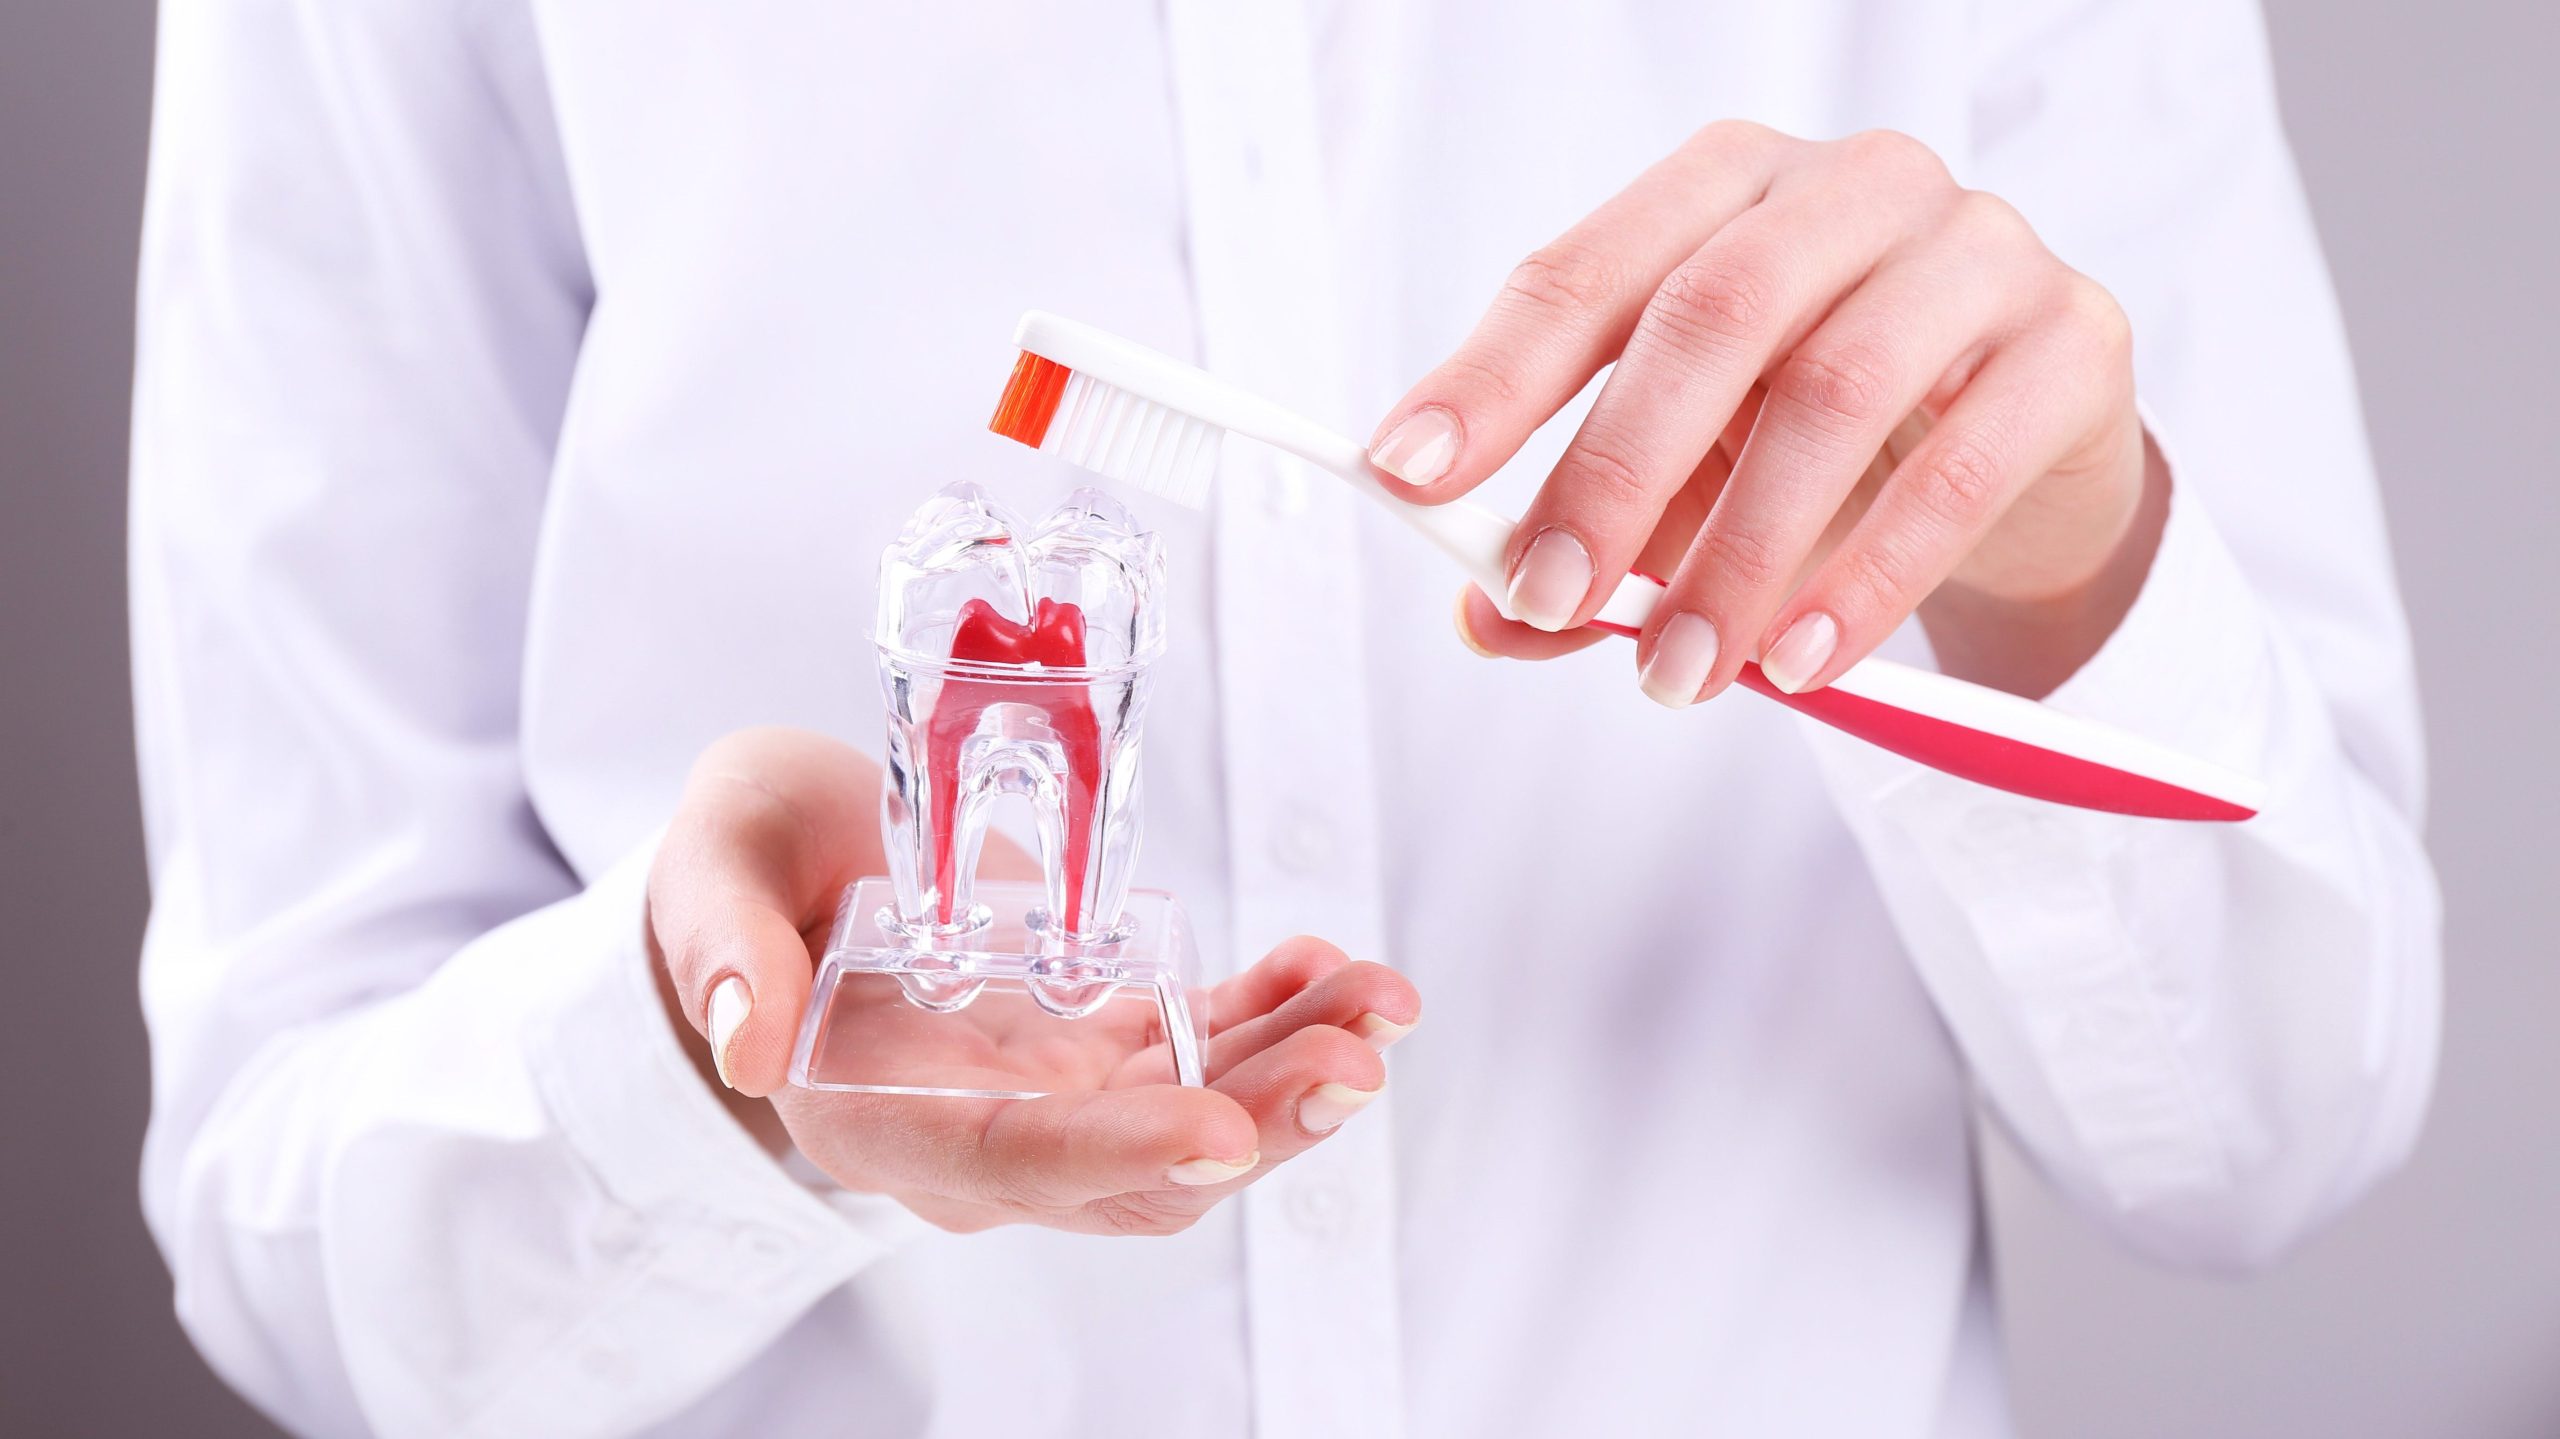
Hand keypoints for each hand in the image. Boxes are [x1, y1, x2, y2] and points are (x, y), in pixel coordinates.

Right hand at [646, 727, 1418, 1235]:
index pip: (1011, 1162)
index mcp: (881, 1115)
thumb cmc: (747, 870)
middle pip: (1139, 1166)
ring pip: (1198, 1116)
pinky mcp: (1104, 1043)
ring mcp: (1057, 1095)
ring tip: (1379, 1001)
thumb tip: (743, 1037)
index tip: (1219, 1130)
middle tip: (1353, 1056)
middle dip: (1259, 1120)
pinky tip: (1329, 964)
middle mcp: (984, 1133)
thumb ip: (722, 951)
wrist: (790, 876)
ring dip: (1298, 1067)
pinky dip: (1280, 1013)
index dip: (1117, 1151)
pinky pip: (1208, 1048)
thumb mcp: (713, 871)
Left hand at [1368, 122, 2167, 701]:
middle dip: (1614, 470)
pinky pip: (1961, 467)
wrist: (2028, 457)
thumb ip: (1593, 539)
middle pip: (1713, 312)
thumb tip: (1485, 615)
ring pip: (1835, 389)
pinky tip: (1802, 663)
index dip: (1493, 376)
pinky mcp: (2074, 341)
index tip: (1405, 475)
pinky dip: (1867, 578)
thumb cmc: (1827, 440)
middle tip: (1549, 598)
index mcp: (1727, 190)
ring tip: (1680, 672)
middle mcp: (1850, 189)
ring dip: (1741, 552)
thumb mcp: (1692, 480)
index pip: (1588, 270)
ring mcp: (1977, 250)